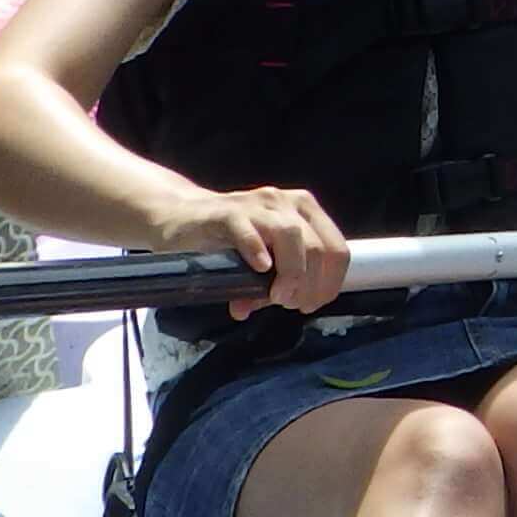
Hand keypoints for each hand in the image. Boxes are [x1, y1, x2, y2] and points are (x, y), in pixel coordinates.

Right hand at [157, 183, 347, 317]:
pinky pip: (249, 230)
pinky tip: (259, 270)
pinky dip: (257, 251)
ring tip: (277, 296)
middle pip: (317, 247)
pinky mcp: (227, 213)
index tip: (311, 304)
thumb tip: (259, 313)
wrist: (180, 218)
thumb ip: (265, 290)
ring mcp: (257, 205)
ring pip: (291, 235)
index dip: (330, 283)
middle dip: (310, 284)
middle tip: (290, 304)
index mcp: (304, 212)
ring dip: (290, 273)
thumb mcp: (257, 265)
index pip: (336, 249)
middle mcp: (286, 203)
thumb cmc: (227, 242)